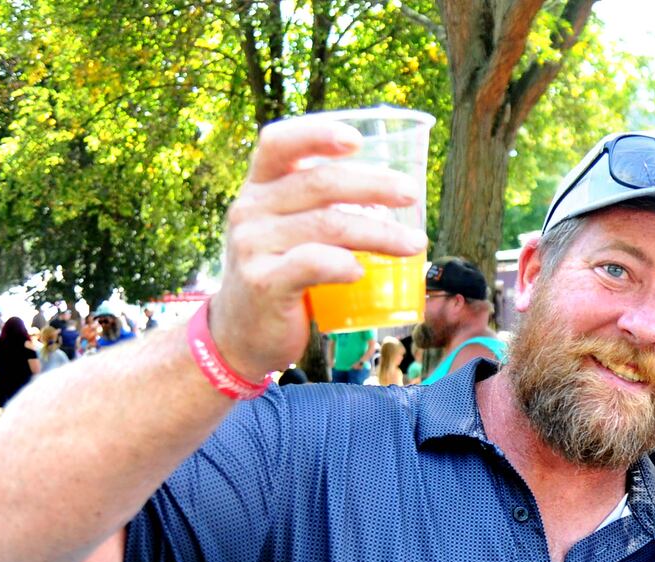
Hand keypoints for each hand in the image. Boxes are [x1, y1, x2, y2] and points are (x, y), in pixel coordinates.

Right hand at [210, 118, 427, 381]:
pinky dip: (343, 264)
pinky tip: (363, 270)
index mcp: (258, 187)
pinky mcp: (263, 283)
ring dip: (379, 233)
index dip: (317, 134)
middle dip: (373, 185)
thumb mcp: (288, 231)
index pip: (279, 144)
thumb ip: (320, 209)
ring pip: (326, 226)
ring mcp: (253, 246)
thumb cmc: (279, 274)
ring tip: (414, 244)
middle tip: (411, 195)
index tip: (357, 140)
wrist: (240, 333)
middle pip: (319, 184)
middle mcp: (250, 209)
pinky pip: (310, 264)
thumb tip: (392, 196)